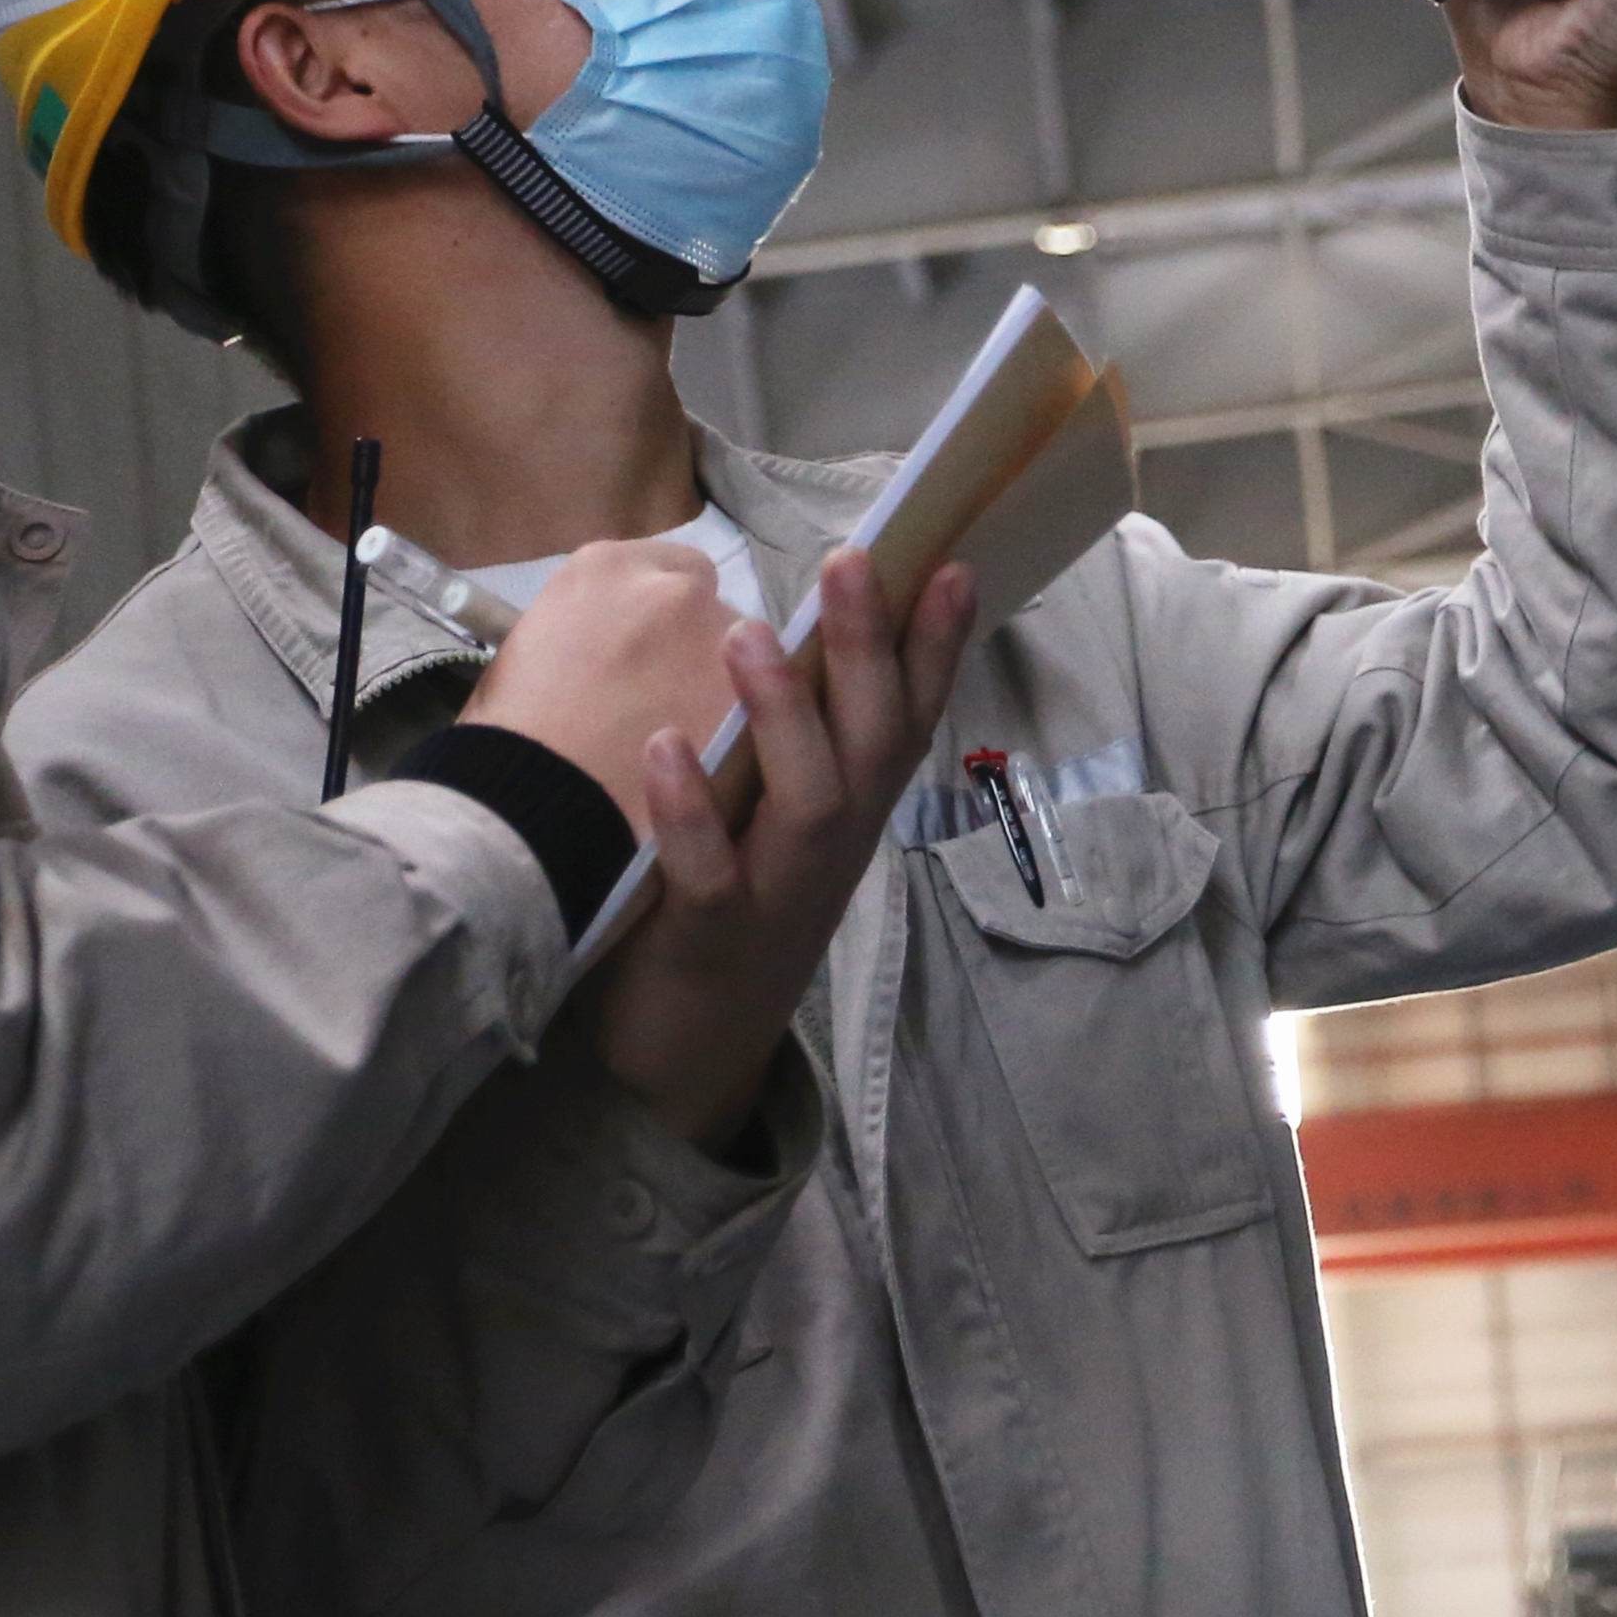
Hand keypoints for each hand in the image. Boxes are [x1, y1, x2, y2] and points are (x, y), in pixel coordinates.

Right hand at [466, 538, 736, 841]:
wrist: (532, 808)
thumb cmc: (506, 738)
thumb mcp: (528, 653)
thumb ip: (585, 630)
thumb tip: (610, 650)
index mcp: (604, 568)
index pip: (666, 570)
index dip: (661, 618)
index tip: (649, 657)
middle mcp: (670, 589)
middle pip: (708, 608)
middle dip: (694, 647)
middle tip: (666, 703)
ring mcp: (717, 642)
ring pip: (747, 658)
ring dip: (725, 687)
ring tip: (691, 742)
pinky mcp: (748, 704)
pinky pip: (758, 712)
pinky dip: (741, 733)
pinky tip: (711, 770)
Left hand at [588, 551, 977, 1151]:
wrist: (685, 1056)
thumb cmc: (726, 905)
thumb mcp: (774, 819)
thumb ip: (788, 741)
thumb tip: (779, 626)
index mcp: (852, 811)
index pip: (908, 716)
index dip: (936, 646)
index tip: (952, 564)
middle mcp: (835, 848)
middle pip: (872, 742)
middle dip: (868, 650)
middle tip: (852, 560)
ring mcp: (781, 895)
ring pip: (811, 802)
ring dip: (786, 715)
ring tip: (747, 634)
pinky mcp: (713, 940)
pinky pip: (712, 877)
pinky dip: (692, 813)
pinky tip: (664, 747)